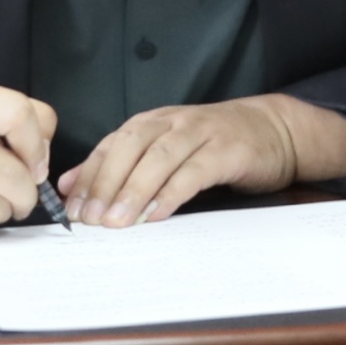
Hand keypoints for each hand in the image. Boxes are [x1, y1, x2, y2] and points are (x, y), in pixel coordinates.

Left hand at [60, 93, 345, 227]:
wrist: (275, 130)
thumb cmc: (214, 145)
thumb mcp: (164, 149)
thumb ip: (120, 165)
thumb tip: (70, 187)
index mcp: (152, 122)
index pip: (111, 145)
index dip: (89, 176)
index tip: (72, 209)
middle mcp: (173, 122)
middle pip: (130, 147)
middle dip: (106, 183)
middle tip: (91, 219)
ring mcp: (202, 133)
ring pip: (159, 157)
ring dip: (134, 190)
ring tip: (117, 222)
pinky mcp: (229, 150)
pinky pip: (195, 171)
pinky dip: (173, 192)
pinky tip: (157, 214)